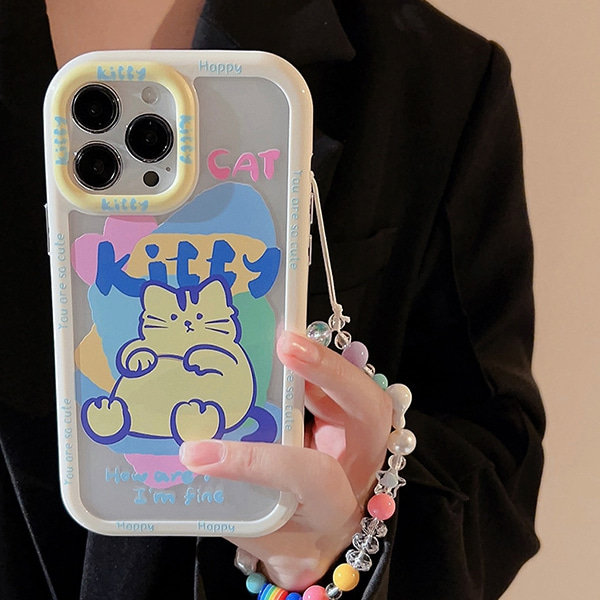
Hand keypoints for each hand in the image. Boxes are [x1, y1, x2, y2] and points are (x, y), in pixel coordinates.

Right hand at [179, 330, 392, 590]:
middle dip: (328, 372)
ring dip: (319, 359)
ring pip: (358, 387)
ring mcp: (361, 437)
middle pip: (367, 411)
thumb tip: (189, 450)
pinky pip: (341, 381)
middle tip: (286, 346)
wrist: (322, 537)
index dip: (258, 460)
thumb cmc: (287, 534)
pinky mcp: (352, 416)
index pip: (309, 474)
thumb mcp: (258, 525)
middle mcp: (359, 466)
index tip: (199, 454)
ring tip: (281, 339)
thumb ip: (233, 491)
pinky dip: (314, 364)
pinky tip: (283, 351)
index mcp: (334, 504)